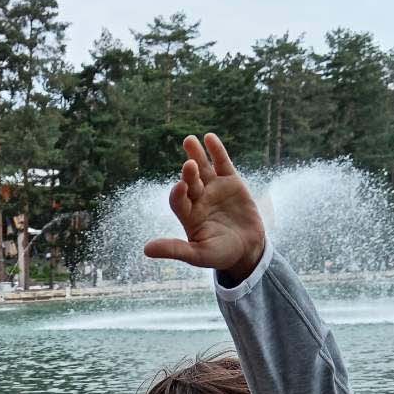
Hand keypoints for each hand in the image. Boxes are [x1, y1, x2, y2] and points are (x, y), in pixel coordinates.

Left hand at [145, 134, 266, 282]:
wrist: (247, 250)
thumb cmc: (220, 255)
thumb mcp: (197, 255)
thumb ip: (175, 249)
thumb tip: (146, 250)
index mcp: (188, 215)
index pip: (178, 201)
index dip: (178, 194)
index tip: (179, 188)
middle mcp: (198, 199)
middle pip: (190, 182)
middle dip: (189, 173)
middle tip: (189, 164)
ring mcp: (214, 189)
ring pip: (203, 168)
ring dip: (196, 154)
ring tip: (189, 140)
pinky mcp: (231, 183)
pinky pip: (222, 164)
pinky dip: (216, 151)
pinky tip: (210, 138)